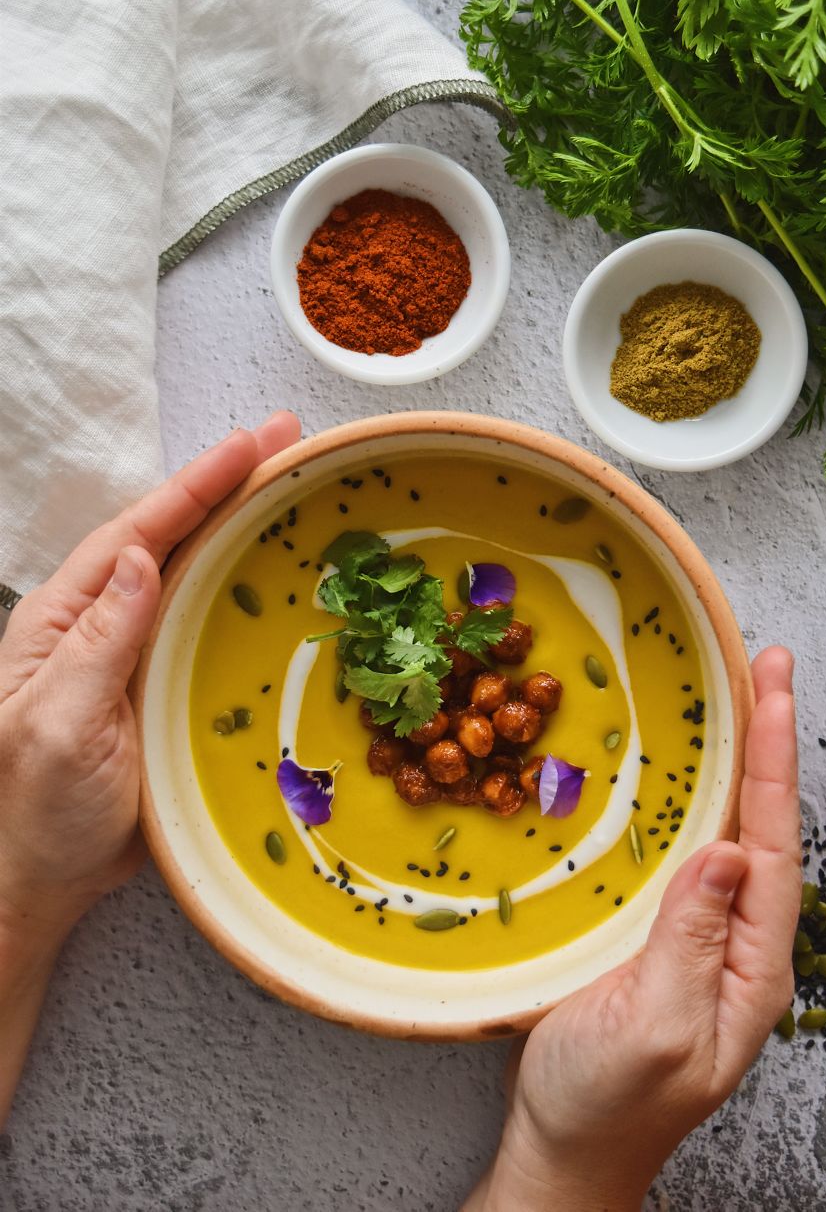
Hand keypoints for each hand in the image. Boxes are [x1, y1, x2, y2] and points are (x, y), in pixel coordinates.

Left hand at [0, 412, 300, 947]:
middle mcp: (100, 625)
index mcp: (64, 620)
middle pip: (171, 537)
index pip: (138, 533)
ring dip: (242, 527)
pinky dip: (246, 590)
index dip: (196, 484)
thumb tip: (140, 557)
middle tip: (289, 439)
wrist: (38, 885)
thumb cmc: (32, 811)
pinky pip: (209, 624)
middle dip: (227, 483)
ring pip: (195, 573)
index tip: (250, 442)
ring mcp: (134, 656)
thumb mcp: (57, 722)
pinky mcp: (162, 690)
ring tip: (293, 483)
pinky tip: (280, 575)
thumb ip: (99, 641)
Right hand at [470, 647, 799, 1211]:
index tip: (774, 688)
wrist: (563, 1152)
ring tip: (740, 692)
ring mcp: (702, 941)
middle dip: (768, 742)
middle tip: (768, 662)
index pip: (774, 848)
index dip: (773, 762)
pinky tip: (684, 768)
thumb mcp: (653, 1029)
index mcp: (752, 969)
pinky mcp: (662, 937)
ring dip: (736, 760)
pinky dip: (694, 797)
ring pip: (728, 832)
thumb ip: (691, 942)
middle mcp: (739, 947)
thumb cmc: (605, 1105)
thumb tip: (726, 853)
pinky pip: (689, 852)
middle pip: (762, 827)